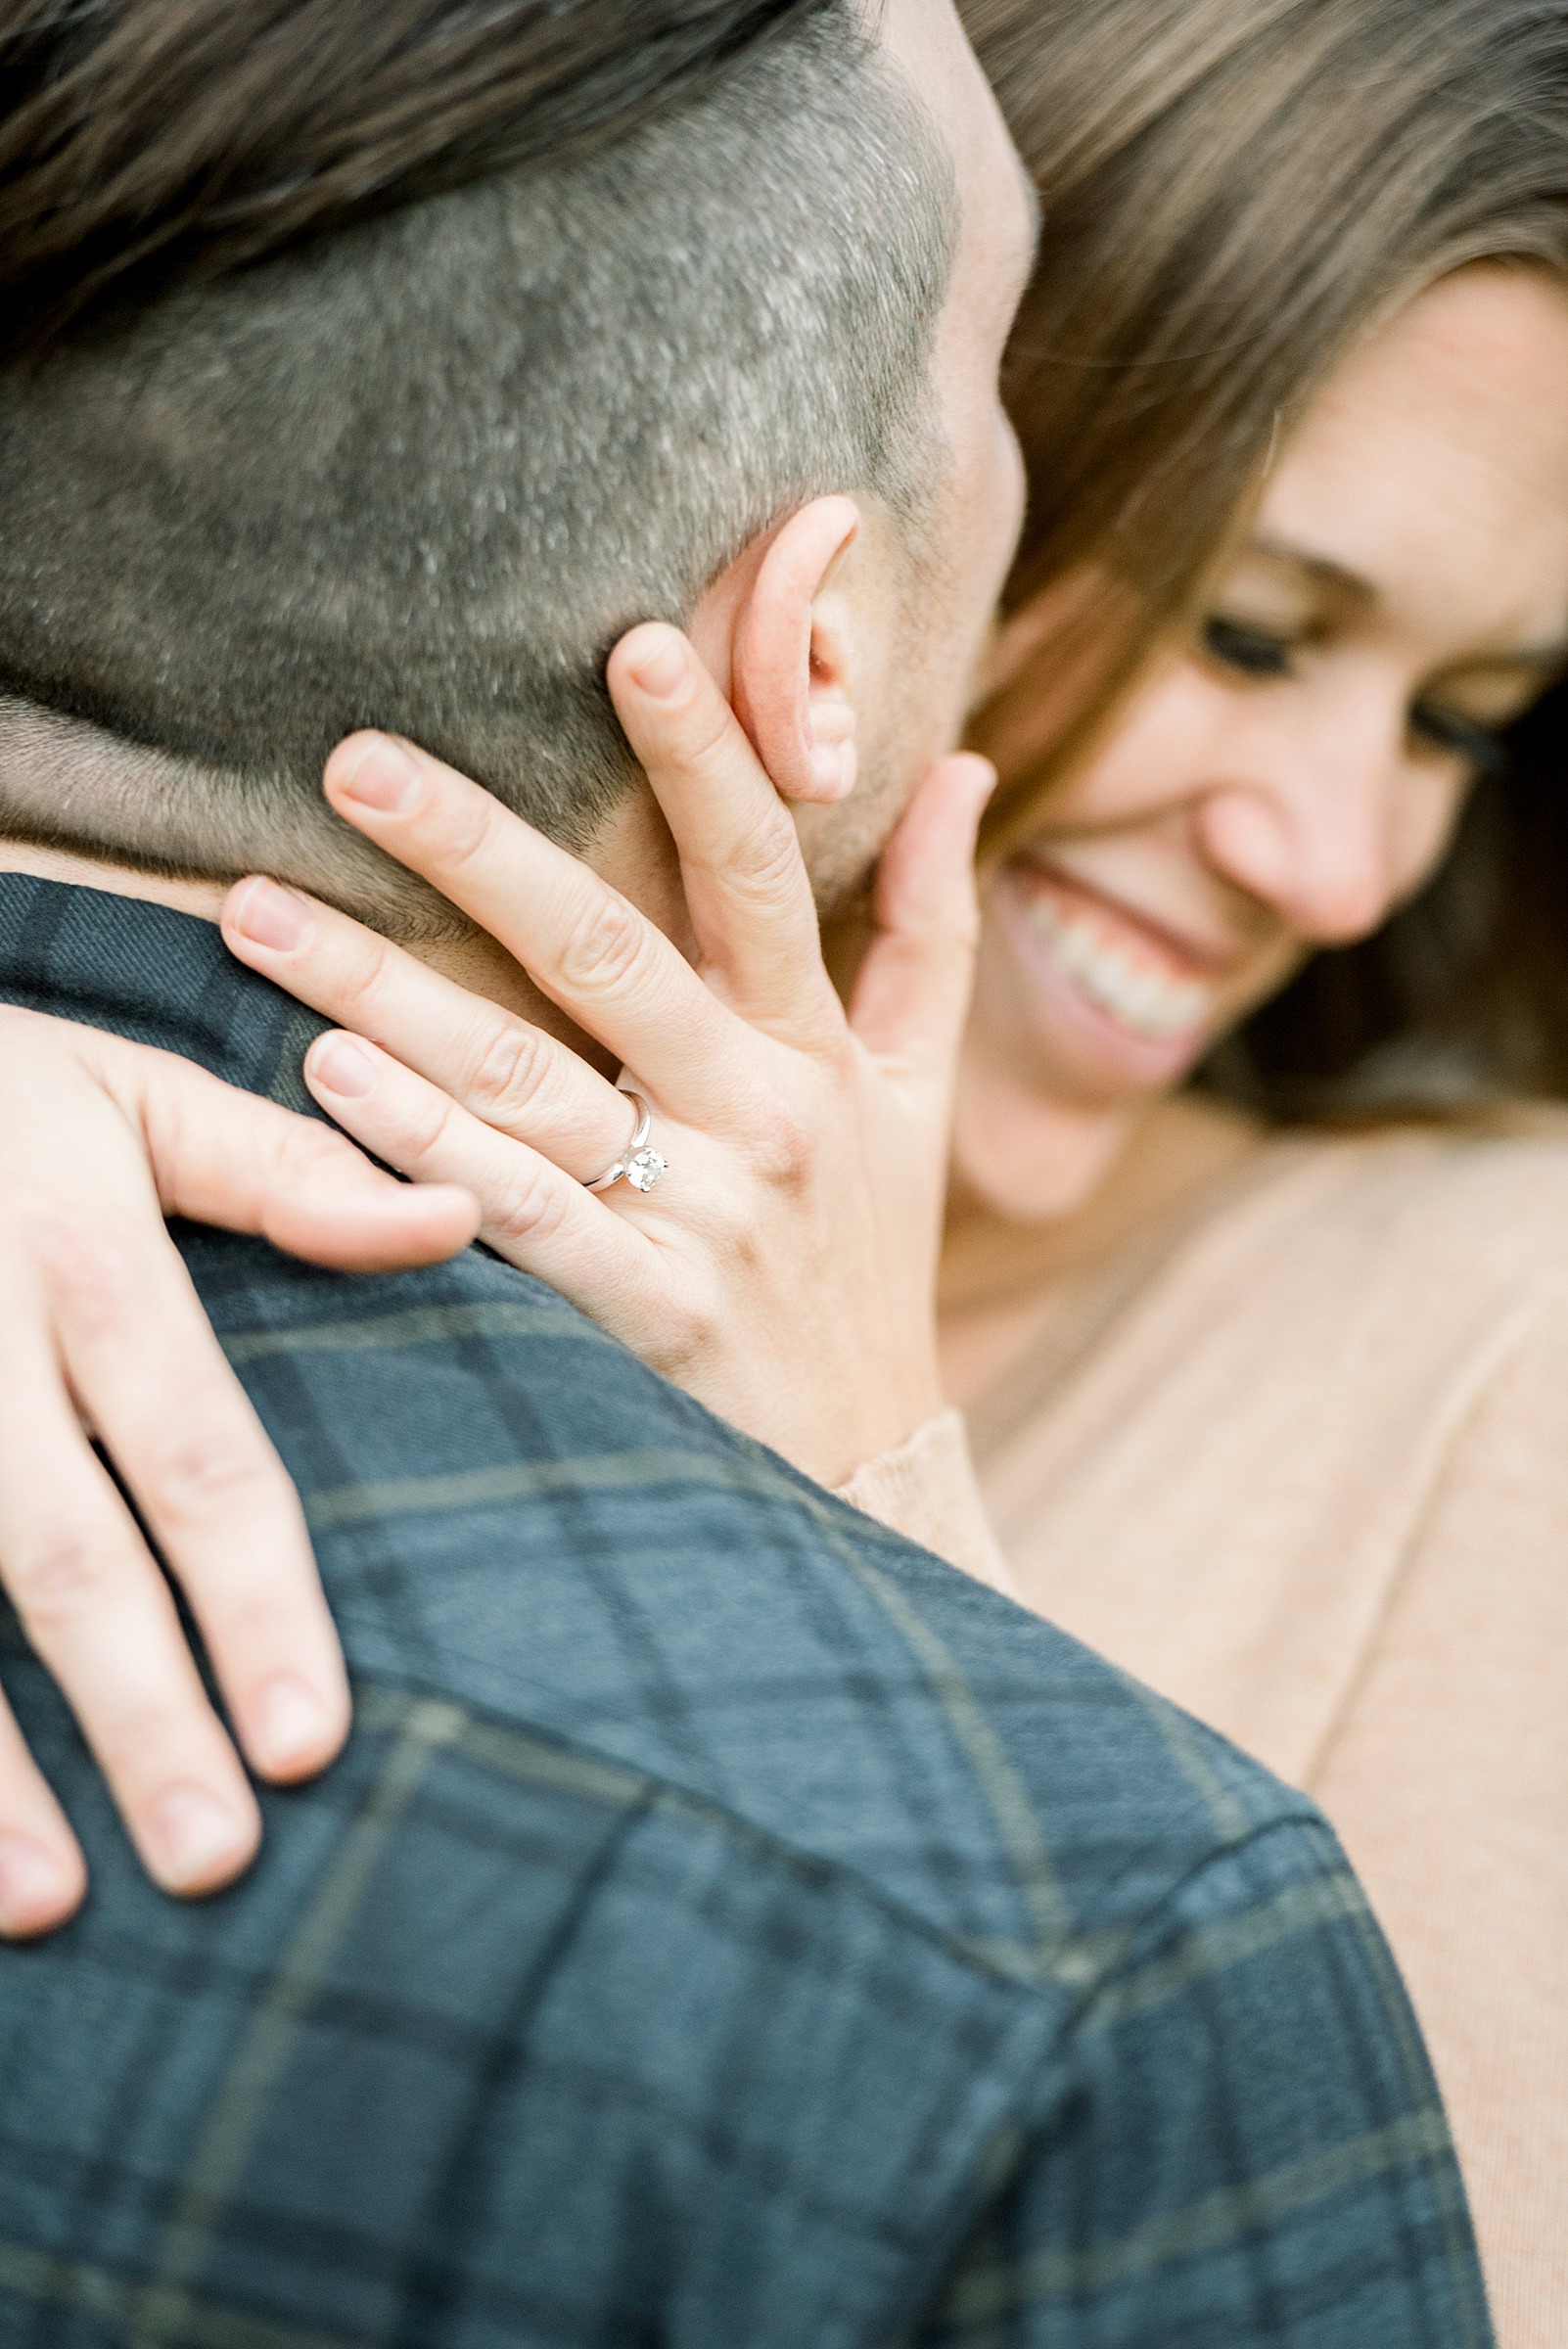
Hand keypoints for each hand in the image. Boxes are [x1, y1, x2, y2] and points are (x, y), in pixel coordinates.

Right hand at [0, 1009, 477, 1936]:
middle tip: (218, 1861)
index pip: (193, 1450)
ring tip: (55, 1908)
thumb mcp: (130, 1093)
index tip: (311, 1740)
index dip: (252, 1599)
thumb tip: (460, 1220)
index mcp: (85, 1256)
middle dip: (138, 1715)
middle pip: (61, 1553)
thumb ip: (287, 1173)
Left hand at [222, 624, 993, 1488]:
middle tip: (354, 762)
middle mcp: (762, 1115)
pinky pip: (520, 1217)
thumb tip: (956, 768)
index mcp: (816, 1046)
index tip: (637, 642)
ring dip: (389, 994)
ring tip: (264, 917)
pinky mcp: (646, 1312)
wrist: (870, 1464)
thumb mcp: (920, 1095)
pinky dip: (424, 1151)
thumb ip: (931, 931)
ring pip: (528, 1082)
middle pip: (608, 954)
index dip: (705, 759)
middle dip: (477, 850)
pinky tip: (332, 1084)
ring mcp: (702, 1216)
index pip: (759, 875)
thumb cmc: (873, 1260)